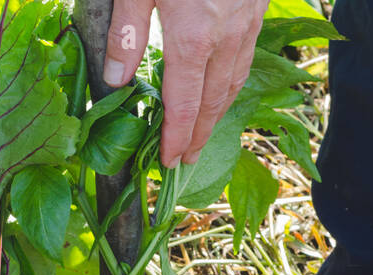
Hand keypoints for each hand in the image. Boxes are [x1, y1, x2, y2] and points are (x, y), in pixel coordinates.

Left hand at [103, 0, 268, 167]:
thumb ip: (126, 32)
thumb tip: (115, 80)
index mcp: (191, 40)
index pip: (183, 107)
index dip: (175, 139)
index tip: (168, 161)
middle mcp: (224, 40)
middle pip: (211, 103)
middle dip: (198, 137)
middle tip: (185, 160)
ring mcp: (245, 25)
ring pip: (233, 83)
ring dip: (217, 115)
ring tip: (203, 134)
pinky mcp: (257, 10)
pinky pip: (245, 58)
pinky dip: (233, 84)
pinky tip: (223, 90)